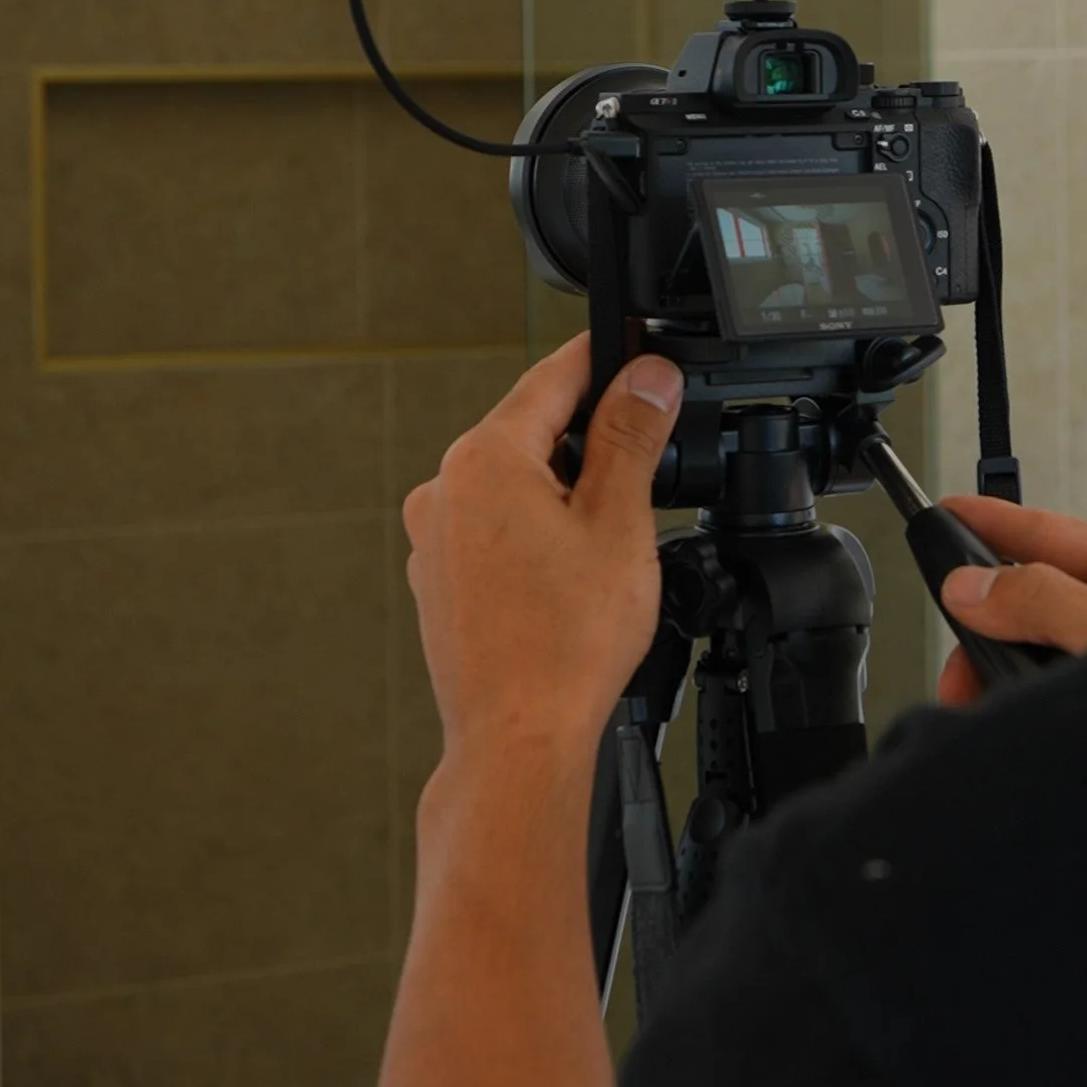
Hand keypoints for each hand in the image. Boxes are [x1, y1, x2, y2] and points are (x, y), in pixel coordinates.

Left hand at [402, 337, 681, 776]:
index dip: (607, 358)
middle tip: (650, 462)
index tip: (640, 347)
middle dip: (590, 438)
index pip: (554, 376)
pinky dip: (535, 536)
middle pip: (533, 430)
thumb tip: (646, 376)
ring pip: (514, 484)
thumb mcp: (620, 522)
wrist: (517, 739)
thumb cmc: (564, 645)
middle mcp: (446, 489)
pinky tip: (571, 580)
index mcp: (486, 459)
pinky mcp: (439, 581)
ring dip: (563, 492)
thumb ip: (630, 437)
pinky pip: (494, 532)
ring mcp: (436, 538)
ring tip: (612, 545)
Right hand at [936, 497, 1086, 704]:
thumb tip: (980, 585)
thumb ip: (1051, 604)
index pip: (1067, 535)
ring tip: (983, 705)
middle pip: (1054, 596)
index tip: (952, 513)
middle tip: (958, 663)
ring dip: (1011, 675)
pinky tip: (1021, 722)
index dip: (1001, 523)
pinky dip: (1037, 705)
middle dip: (995, 629)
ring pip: (1057, 650)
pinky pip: (1070, 691)